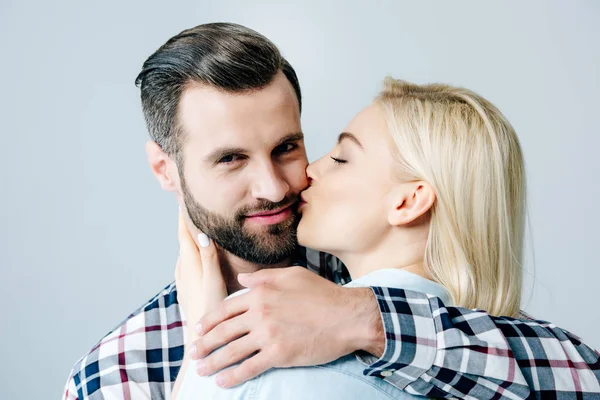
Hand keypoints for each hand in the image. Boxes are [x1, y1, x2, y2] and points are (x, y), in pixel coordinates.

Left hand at [175, 210, 226, 338]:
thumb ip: (208, 259)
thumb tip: (202, 234)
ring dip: (186, 238)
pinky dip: (189, 252)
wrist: (200, 342)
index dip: (183, 217)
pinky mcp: (186, 290)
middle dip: (184, 224)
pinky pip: (185, 263)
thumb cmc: (210, 313)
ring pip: (183, 253)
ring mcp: (183, 281)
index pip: (185, 234)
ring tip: (190, 226)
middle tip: (186, 206)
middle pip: (183, 241)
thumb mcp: (214, 283)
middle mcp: (183, 271)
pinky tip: (193, 257)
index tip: (183, 200)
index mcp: (190, 266)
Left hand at [189, 266, 383, 387]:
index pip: (226, 308)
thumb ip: (264, 276)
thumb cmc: (323, 294)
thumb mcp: (292, 275)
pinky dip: (233, 376)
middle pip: (223, 331)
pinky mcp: (278, 354)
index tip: (199, 330)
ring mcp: (268, 335)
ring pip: (232, 351)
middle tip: (193, 352)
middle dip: (204, 344)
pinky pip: (249, 368)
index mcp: (260, 293)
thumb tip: (242, 278)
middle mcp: (259, 313)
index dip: (209, 321)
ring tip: (201, 370)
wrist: (346, 316)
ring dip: (213, 362)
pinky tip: (223, 382)